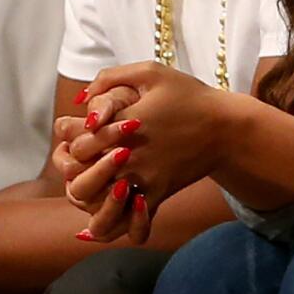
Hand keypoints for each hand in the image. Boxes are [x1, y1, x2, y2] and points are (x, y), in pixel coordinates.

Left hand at [59, 62, 236, 240]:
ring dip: (88, 196)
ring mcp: (145, 177)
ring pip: (101, 203)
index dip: (68, 134)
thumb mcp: (151, 72)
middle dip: (72, 166)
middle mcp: (131, 154)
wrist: (226, 128)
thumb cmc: (188, 96)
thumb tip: (80, 98)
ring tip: (87, 183)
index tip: (72, 127)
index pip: (78, 138)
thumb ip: (111, 78)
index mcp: (125, 123)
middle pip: (82, 173)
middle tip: (76, 156)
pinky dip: (119, 221)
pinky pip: (133, 221)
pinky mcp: (159, 193)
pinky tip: (108, 212)